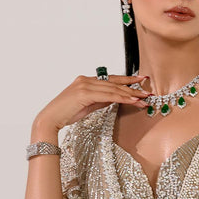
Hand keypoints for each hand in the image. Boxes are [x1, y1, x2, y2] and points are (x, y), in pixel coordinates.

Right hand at [36, 72, 152, 130]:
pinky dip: (122, 98)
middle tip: (147, 91)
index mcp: (86, 80)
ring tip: (143, 99)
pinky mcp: (85, 93)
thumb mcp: (88, 105)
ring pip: (113, 88)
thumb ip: (101, 100)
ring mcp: (85, 85)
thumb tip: (116, 98)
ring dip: (130, 94)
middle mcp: (86, 79)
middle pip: (114, 82)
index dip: (126, 80)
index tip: (139, 81)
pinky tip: (132, 101)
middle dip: (132, 87)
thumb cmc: (66, 113)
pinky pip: (108, 95)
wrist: (51, 119)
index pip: (110, 79)